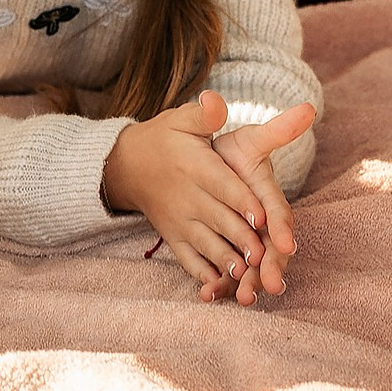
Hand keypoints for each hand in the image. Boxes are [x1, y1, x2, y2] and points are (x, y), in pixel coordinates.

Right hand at [103, 92, 275, 304]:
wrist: (126, 165)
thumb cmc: (166, 137)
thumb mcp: (183, 118)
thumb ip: (205, 113)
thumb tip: (217, 101)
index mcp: (194, 167)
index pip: (221, 184)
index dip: (241, 199)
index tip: (262, 214)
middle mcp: (186, 198)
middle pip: (218, 219)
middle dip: (242, 237)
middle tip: (265, 254)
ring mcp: (178, 221)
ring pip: (205, 244)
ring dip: (226, 260)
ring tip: (247, 274)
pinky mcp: (173, 237)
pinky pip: (187, 259)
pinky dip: (202, 274)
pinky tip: (218, 289)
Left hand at [212, 102, 315, 300]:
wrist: (205, 166)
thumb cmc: (233, 152)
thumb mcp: (252, 139)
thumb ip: (277, 128)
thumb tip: (310, 106)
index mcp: (268, 198)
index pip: (281, 216)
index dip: (283, 229)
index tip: (287, 245)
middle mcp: (262, 225)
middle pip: (271, 251)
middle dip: (270, 269)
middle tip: (267, 287)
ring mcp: (244, 241)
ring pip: (250, 268)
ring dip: (247, 284)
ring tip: (240, 299)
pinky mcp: (226, 253)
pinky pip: (225, 273)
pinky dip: (219, 286)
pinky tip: (206, 295)